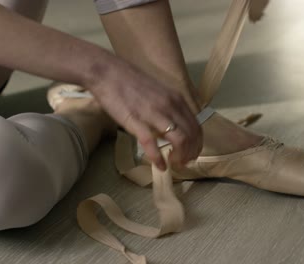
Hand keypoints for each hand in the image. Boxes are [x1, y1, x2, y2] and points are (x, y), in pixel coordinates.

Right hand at [87, 57, 202, 170]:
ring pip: (179, 140)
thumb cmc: (130, 82)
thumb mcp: (159, 92)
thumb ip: (169, 107)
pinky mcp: (137, 121)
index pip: (196, 126)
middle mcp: (170, 106)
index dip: (197, 144)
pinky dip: (159, 159)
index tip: (192, 153)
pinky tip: (160, 166)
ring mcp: (155, 114)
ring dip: (180, 156)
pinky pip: (152, 144)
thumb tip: (174, 124)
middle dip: (191, 153)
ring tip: (175, 164)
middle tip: (185, 163)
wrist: (107, 72)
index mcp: (177, 99)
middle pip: (191, 135)